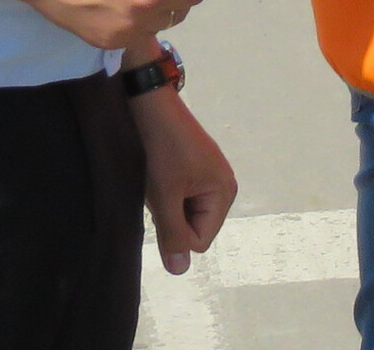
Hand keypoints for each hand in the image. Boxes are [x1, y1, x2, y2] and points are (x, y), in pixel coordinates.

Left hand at [128, 79, 235, 276]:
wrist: (149, 102)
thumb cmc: (160, 149)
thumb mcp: (164, 196)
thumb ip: (173, 234)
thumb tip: (180, 271)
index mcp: (224, 194)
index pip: (199, 241)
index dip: (175, 230)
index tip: (163, 201)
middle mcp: (222, 186)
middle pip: (193, 228)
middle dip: (170, 216)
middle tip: (158, 189)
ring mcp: (208, 176)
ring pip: (182, 212)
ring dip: (165, 203)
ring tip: (155, 179)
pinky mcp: (194, 168)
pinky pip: (179, 196)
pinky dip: (164, 190)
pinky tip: (155, 171)